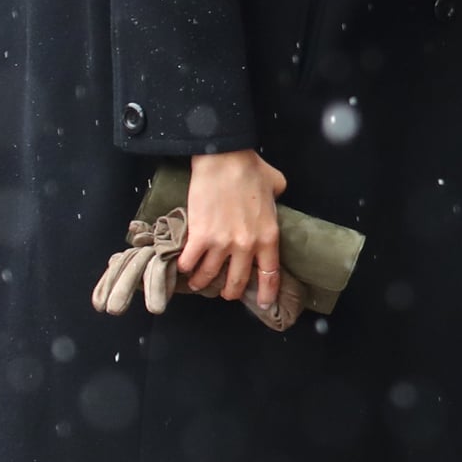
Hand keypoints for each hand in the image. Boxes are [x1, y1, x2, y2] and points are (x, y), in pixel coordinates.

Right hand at [180, 149, 287, 307]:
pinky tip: (183, 268)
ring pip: (209, 276)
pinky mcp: (200, 237)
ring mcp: (222, 243)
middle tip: (226, 293)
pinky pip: (190, 262)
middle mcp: (246, 245)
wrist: (224, 159)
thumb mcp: (276, 185)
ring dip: (202, 282)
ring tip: (198, 283)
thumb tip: (275, 198)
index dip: (267, 292)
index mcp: (269, 236)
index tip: (265, 303)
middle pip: (238, 281)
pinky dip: (185, 268)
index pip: (270, 274)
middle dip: (231, 291)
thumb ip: (277, 199)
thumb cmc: (250, 168)